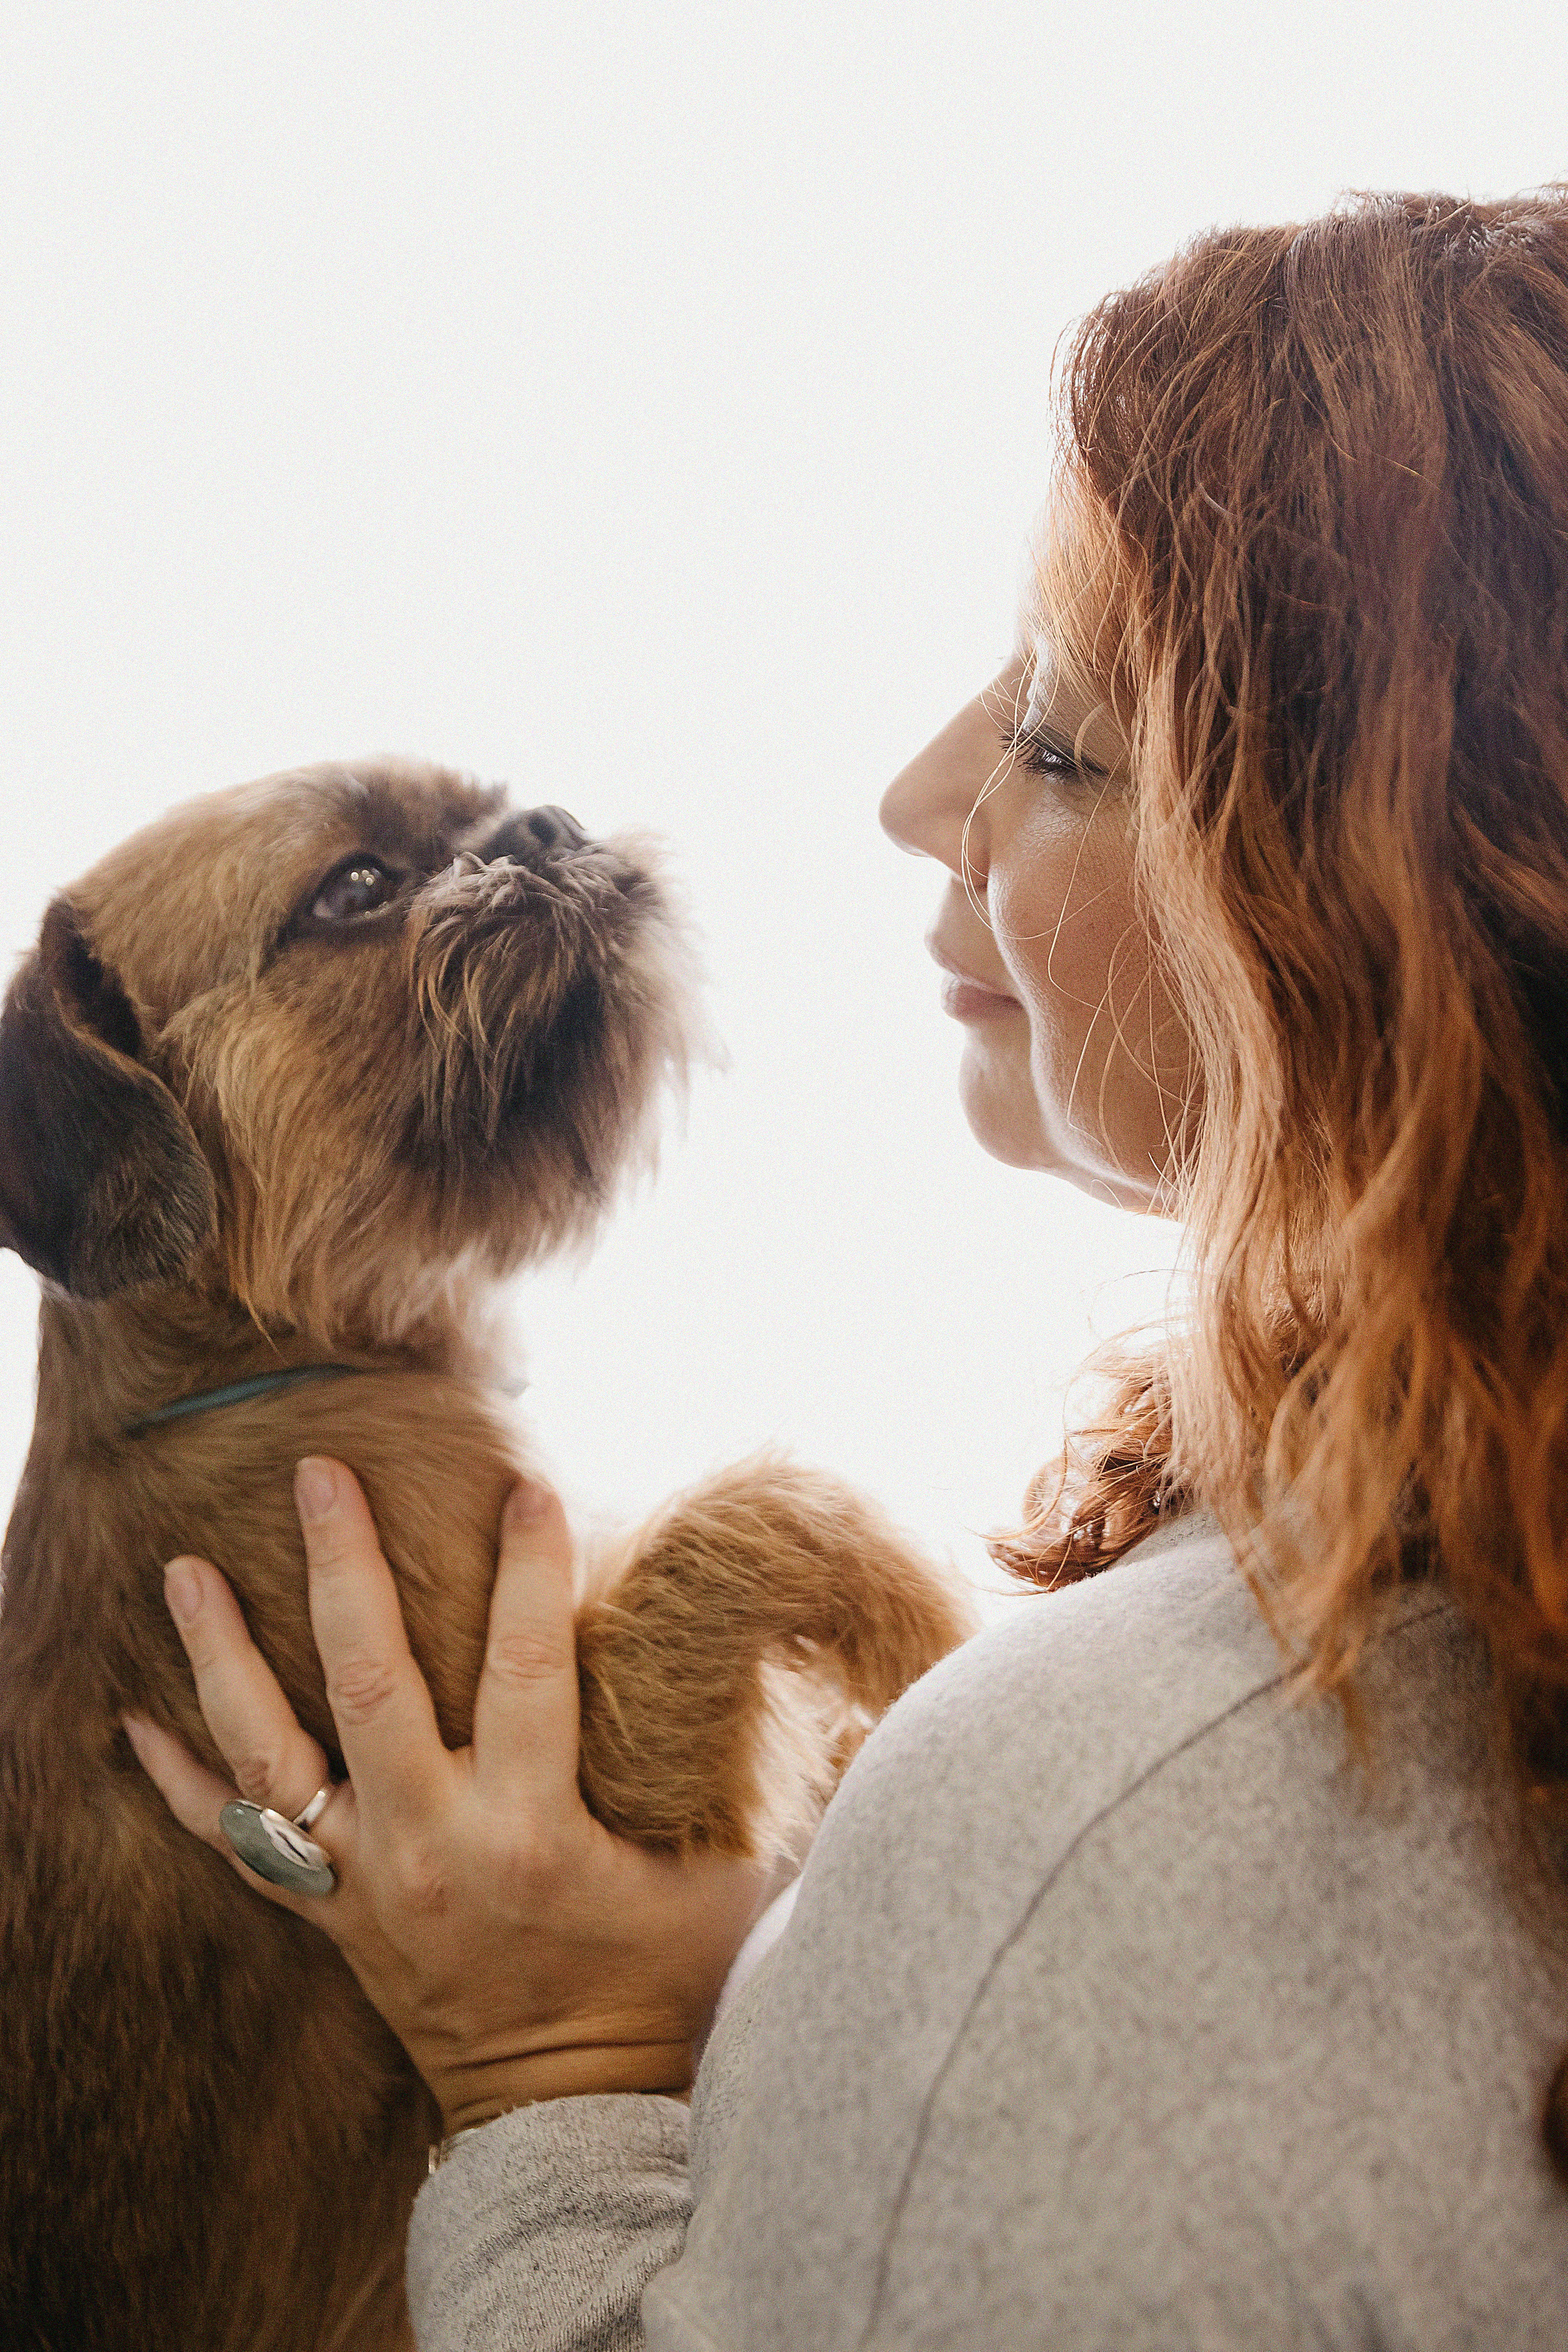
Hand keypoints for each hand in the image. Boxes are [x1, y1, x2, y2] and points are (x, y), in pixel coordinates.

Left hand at [124, 1459, 776, 2133]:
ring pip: (270, 1758)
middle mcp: (434, 1850)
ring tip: (184, 1570)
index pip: (531, 1671)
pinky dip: (180, 1787)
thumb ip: (728, 1764)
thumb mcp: (721, 1873)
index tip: (524, 1487)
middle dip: (341, 1570)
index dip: (531, 1573)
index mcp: (535, 1836)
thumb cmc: (662, 1989)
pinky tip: (133, 1725)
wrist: (572, 2119)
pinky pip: (235, 1849)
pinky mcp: (333, 1916)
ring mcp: (368, 1884)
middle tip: (317, 1475)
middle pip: (371, 1686)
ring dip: (222, 1659)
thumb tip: (751, 1653)